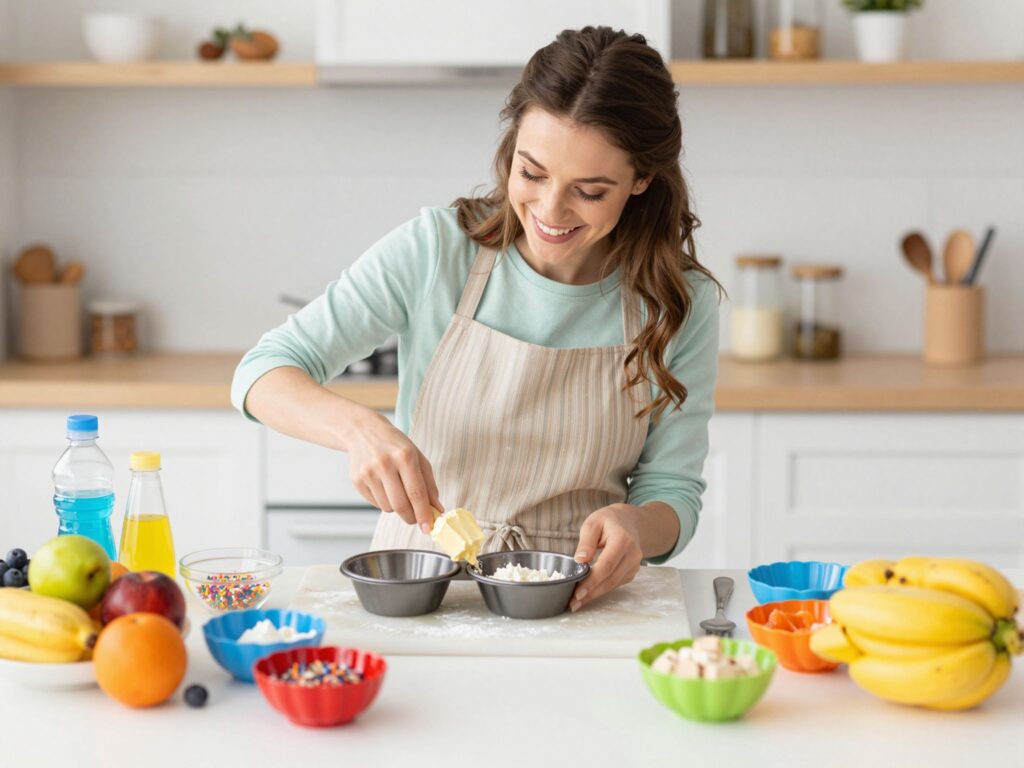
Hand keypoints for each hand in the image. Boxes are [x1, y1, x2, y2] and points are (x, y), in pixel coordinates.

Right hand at [348, 410, 443, 533]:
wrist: (364, 431)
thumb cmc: (396, 446)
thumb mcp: (418, 457)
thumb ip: (429, 484)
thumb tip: (437, 509)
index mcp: (404, 456)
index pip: (416, 493)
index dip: (424, 513)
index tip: (428, 528)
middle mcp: (385, 464)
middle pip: (401, 505)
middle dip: (411, 517)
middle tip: (416, 519)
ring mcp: (368, 473)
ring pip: (388, 507)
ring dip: (397, 507)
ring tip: (397, 491)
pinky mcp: (357, 480)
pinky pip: (376, 504)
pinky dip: (384, 502)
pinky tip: (384, 487)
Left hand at [570, 504, 643, 611]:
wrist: (629, 521)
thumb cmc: (608, 521)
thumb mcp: (593, 523)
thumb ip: (586, 541)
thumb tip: (580, 560)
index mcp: (623, 540)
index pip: (607, 565)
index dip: (592, 581)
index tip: (578, 593)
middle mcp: (633, 554)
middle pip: (611, 579)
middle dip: (591, 593)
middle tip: (573, 604)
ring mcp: (635, 564)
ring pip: (614, 584)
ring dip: (595, 595)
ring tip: (577, 602)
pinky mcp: (632, 571)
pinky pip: (616, 583)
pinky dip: (602, 589)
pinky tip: (588, 594)